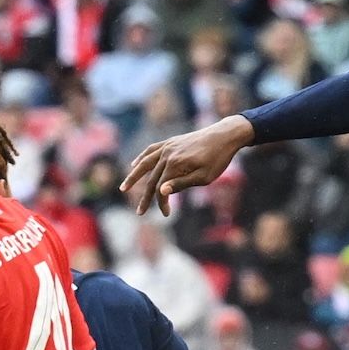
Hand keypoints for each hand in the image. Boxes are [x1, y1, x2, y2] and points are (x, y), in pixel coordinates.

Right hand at [121, 115, 253, 215]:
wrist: (224, 136)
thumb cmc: (217, 159)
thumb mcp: (204, 177)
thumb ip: (181, 184)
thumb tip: (161, 191)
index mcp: (175, 165)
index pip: (161, 188)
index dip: (161, 203)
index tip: (166, 214)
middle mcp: (167, 154)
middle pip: (151, 179)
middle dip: (145, 197)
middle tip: (139, 212)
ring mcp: (168, 147)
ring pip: (145, 163)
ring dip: (133, 176)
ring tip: (124, 187)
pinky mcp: (171, 142)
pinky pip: (151, 150)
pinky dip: (141, 158)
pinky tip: (135, 164)